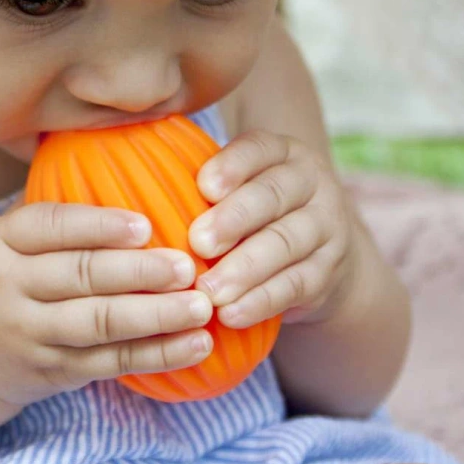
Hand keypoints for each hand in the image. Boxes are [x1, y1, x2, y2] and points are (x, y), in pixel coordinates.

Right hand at [0, 202, 214, 410]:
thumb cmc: (6, 277)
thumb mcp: (8, 238)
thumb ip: (56, 210)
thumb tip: (130, 157)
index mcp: (1, 242)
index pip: (48, 227)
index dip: (97, 225)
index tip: (144, 225)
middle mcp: (9, 287)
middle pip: (79, 276)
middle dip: (138, 272)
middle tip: (187, 266)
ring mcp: (30, 334)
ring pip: (99, 324)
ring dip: (156, 316)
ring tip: (201, 306)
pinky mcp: (53, 372)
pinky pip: (111, 363)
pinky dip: (157, 354)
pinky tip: (195, 344)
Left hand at [187, 130, 355, 329]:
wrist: (319, 252)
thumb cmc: (252, 212)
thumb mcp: (238, 187)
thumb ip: (202, 185)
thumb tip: (135, 189)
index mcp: (281, 153)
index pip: (259, 149)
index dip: (232, 165)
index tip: (203, 186)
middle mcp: (310, 183)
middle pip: (272, 196)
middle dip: (234, 219)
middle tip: (198, 243)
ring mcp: (326, 228)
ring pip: (285, 244)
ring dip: (244, 269)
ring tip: (208, 290)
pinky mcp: (328, 272)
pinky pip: (295, 285)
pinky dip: (261, 301)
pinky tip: (230, 314)